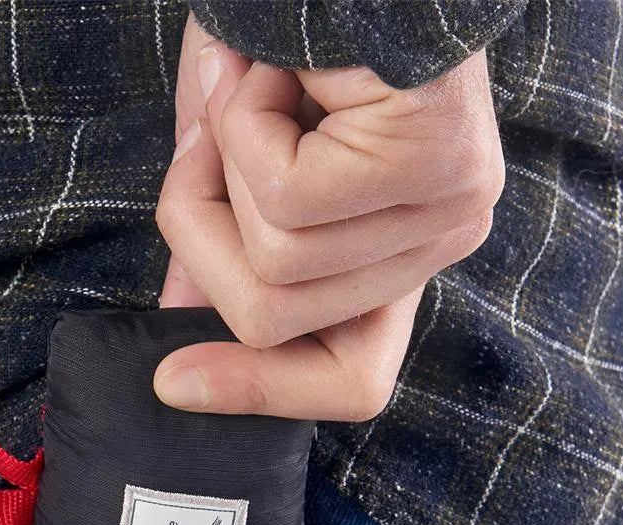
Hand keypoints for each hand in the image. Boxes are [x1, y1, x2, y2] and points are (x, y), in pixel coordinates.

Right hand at [154, 14, 503, 419]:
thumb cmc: (293, 34)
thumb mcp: (238, 155)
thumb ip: (217, 237)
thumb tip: (178, 314)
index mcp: (399, 254)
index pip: (353, 380)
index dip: (259, 390)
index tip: (175, 382)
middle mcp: (438, 245)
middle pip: (276, 320)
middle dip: (196, 230)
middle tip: (207, 141)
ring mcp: (446, 211)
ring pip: (273, 265)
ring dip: (221, 164)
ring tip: (256, 91)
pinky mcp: (436, 164)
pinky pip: (281, 196)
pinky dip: (243, 123)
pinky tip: (283, 71)